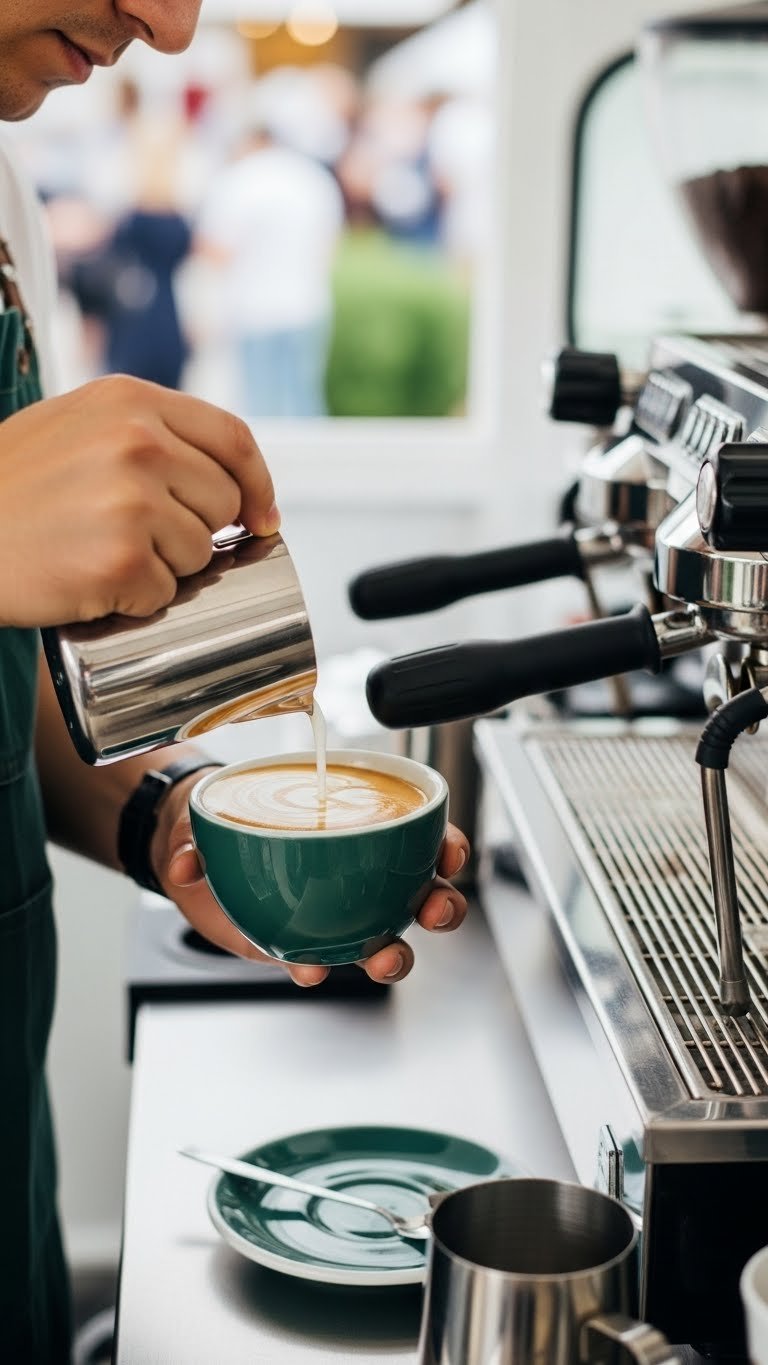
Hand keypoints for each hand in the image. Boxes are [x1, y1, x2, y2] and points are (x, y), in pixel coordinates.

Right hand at [0, 374, 278, 627]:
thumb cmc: (6, 487)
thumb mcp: (74, 427)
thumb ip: (144, 433)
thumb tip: (225, 474)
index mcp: (131, 401)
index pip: (233, 438)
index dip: (257, 483)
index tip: (262, 516)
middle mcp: (139, 442)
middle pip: (222, 502)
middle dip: (195, 530)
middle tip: (136, 538)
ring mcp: (132, 501)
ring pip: (199, 553)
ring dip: (162, 567)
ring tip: (99, 553)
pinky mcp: (121, 559)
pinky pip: (163, 594)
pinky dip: (133, 601)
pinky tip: (89, 581)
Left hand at [150, 771, 469, 986]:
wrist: (193, 855)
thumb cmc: (225, 818)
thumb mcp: (210, 816)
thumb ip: (197, 837)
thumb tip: (188, 861)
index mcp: (356, 829)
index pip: (419, 833)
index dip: (444, 844)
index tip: (446, 853)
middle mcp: (358, 874)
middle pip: (422, 893)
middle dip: (440, 906)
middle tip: (432, 910)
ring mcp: (337, 914)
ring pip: (388, 939)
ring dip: (394, 954)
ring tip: (382, 959)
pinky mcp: (307, 945)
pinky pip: (326, 963)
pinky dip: (318, 970)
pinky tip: (310, 971)